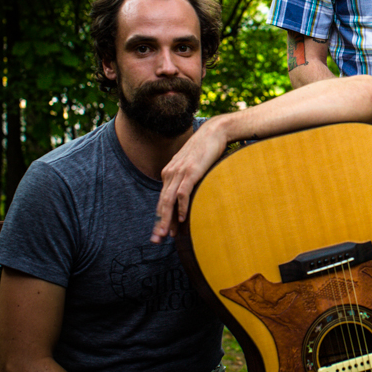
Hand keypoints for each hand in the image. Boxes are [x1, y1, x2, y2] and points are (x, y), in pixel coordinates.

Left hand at [151, 122, 228, 242]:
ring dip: (167, 220)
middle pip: (162, 203)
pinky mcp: (191, 171)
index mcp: (169, 172)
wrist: (214, 132)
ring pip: (169, 201)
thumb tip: (187, 193)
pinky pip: (183, 193)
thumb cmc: (206, 148)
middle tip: (157, 240)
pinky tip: (183, 218)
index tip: (160, 232)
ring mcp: (180, 172)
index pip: (162, 199)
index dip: (160, 217)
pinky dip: (181, 207)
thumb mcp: (192, 164)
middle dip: (159, 223)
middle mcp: (170, 173)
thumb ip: (187, 177)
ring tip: (166, 235)